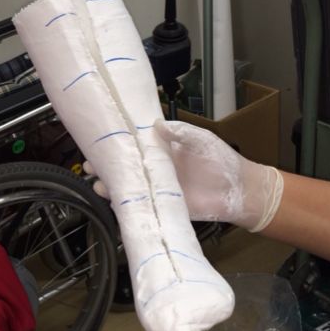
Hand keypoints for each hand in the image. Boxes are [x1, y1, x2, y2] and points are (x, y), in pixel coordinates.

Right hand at [84, 120, 282, 231]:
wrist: (240, 190)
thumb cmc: (222, 161)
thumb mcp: (200, 138)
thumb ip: (179, 132)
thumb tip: (156, 124)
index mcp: (162, 149)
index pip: (132, 144)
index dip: (115, 143)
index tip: (98, 140)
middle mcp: (156, 168)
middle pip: (125, 167)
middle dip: (105, 166)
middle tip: (90, 166)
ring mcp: (158, 188)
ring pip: (129, 187)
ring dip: (111, 186)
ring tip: (98, 184)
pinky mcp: (164, 206)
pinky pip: (142, 206)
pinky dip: (128, 204)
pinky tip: (115, 201)